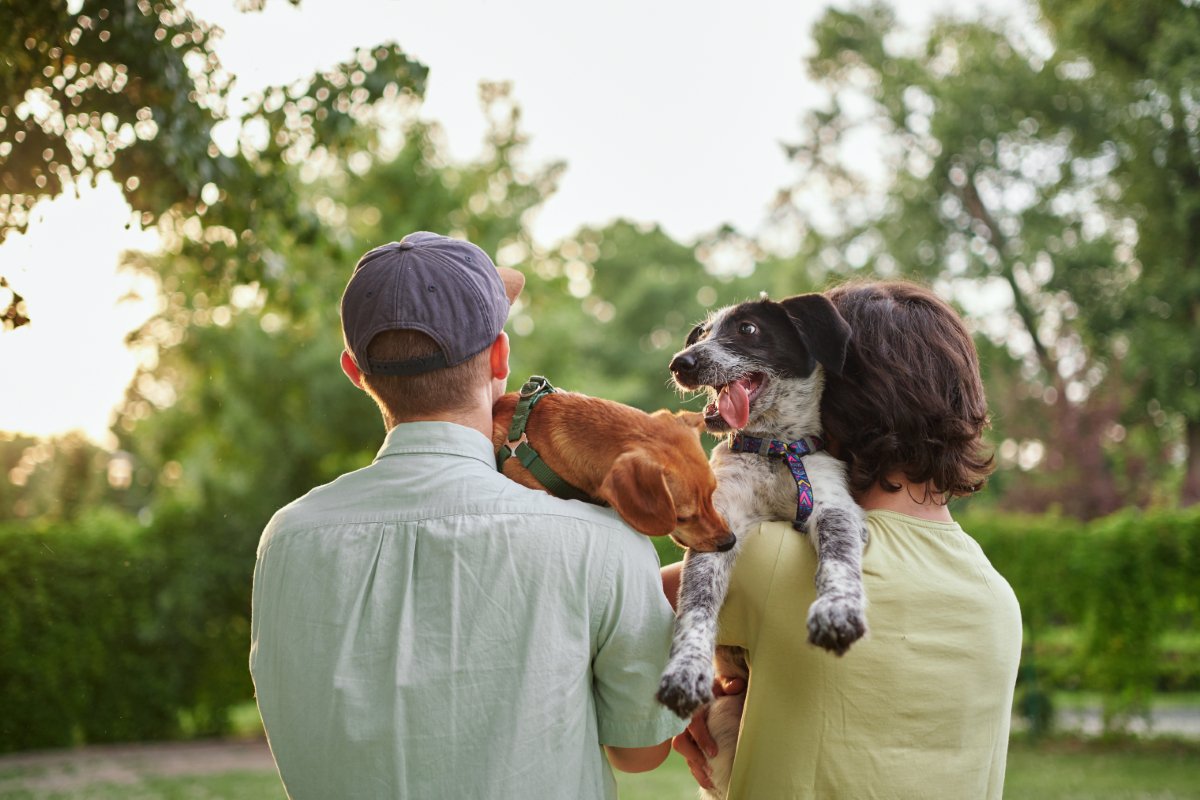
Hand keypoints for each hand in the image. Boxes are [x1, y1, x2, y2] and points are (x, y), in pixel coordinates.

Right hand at [670, 674, 746, 789]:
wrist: (696, 689)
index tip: (714, 752)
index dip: (702, 739)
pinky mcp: (684, 742)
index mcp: (691, 706)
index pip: (692, 724)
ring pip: (681, 753)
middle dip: (695, 756)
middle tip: (710, 767)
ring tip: (710, 780)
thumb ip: (727, 684)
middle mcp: (682, 720)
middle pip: (680, 741)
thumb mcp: (719, 683)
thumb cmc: (711, 688)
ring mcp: (681, 731)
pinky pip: (686, 758)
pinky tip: (708, 780)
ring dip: (695, 767)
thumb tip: (735, 686)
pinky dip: (695, 770)